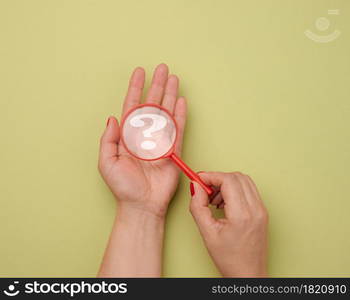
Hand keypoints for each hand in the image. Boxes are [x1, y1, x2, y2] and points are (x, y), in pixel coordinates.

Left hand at [98, 64, 186, 217]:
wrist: (142, 205)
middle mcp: (144, 135)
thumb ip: (109, 140)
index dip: (135, 88)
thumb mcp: (107, 163)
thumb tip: (112, 118)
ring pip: (166, 112)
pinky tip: (181, 100)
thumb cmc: (123, 187)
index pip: (132, 106)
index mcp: (127, 136)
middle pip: (152, 105)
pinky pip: (177, 128)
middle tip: (162, 68)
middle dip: (157, 85)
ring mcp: (160, 141)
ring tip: (174, 78)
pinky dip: (179, 114)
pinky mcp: (173, 150)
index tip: (140, 72)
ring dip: (170, 95)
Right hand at [189, 172, 268, 276]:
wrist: (248, 274)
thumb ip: (198, 206)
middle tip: (206, 190)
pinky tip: (225, 204)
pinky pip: (249, 190)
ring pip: (244, 181)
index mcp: (242, 214)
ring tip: (215, 200)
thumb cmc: (229, 259)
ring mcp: (262, 210)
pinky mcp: (262, 212)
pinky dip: (235, 191)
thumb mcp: (207, 233)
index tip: (199, 179)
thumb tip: (195, 186)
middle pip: (237, 177)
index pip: (228, 180)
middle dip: (218, 179)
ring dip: (227, 184)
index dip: (211, 176)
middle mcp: (256, 209)